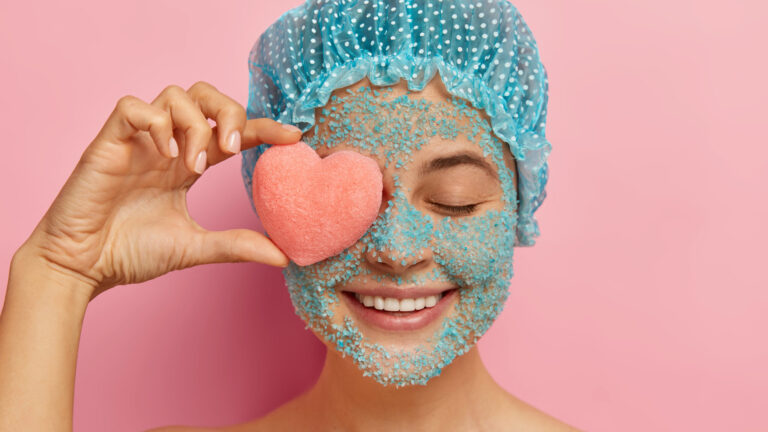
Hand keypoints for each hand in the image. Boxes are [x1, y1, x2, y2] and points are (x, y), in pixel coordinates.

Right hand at [19, 81, 300, 299]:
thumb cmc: (131, 253)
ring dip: (193, 125)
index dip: (263, 127)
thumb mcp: (194, 248)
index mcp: (188, 163)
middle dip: (228, 112)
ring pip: (174, 95)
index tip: (294, 136)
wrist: (82, 267)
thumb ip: (237, 246)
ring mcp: (138, 141)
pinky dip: (155, 123)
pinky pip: (133, 107)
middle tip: (232, 148)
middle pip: (204, 95)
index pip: (231, 131)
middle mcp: (167, 144)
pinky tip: (165, 155)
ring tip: (192, 165)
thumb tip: (284, 257)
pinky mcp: (108, 142)